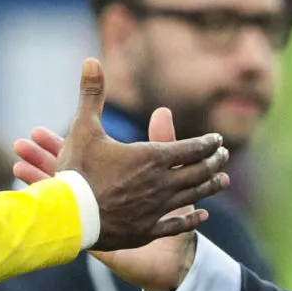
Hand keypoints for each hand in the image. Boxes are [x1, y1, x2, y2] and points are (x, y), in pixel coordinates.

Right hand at [35, 59, 230, 249]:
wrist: (66, 216)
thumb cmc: (76, 170)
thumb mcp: (83, 128)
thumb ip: (92, 94)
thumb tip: (92, 59)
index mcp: (151, 157)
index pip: (191, 149)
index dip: (207, 144)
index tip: (217, 140)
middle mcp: (160, 183)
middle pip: (198, 171)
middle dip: (214, 162)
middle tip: (224, 157)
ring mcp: (155, 209)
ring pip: (193, 196)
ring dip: (210, 187)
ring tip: (222, 181)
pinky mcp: (146, 231)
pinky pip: (176, 225)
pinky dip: (192, 219)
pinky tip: (202, 216)